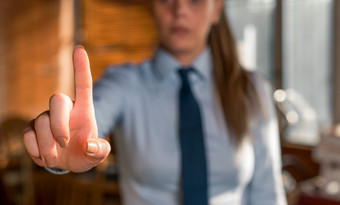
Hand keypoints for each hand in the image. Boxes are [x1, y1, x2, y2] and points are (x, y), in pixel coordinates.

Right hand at [23, 46, 110, 171]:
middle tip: (64, 143)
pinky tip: (45, 156)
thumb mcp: (98, 154)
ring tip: (55, 157)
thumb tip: (89, 146)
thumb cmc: (86, 153)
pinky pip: (27, 134)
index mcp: (84, 110)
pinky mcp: (32, 129)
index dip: (81, 67)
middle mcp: (65, 109)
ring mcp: (46, 118)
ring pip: (40, 121)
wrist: (68, 162)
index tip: (80, 49)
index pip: (83, 84)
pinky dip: (36, 150)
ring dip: (47, 145)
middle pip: (57, 100)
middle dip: (58, 124)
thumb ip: (100, 150)